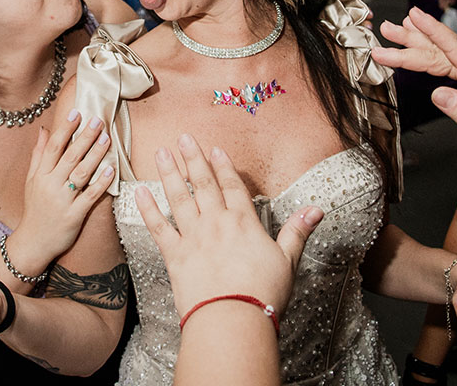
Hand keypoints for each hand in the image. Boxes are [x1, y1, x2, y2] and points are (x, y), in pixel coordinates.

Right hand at [11, 110, 113, 269]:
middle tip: (98, 120)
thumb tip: (43, 129)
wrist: (33, 243)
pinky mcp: (74, 215)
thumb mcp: (31, 181)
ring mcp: (62, 201)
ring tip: (106, 138)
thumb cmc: (34, 210)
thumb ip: (38, 155)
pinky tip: (111, 169)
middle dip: (84, 137)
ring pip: (81, 173)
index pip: (53, 147)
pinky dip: (101, 182)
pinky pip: (90, 196)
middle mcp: (50, 185)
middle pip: (69, 156)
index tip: (77, 112)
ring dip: (95, 155)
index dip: (65, 129)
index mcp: (40, 175)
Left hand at [136, 134, 322, 317]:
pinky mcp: (175, 255)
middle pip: (202, 184)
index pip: (233, 187)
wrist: (233, 318)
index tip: (215, 149)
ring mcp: (193, 237)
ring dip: (169, 173)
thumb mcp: (288, 260)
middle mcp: (216, 224)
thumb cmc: (263, 294)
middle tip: (183, 138)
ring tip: (161, 153)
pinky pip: (158, 227)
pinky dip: (147, 209)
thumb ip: (297, 232)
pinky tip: (139, 192)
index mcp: (243, 223)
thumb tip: (316, 210)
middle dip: (193, 158)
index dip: (224, 166)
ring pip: (178, 198)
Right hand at [370, 7, 456, 157]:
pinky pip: (440, 57)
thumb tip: (438, 95)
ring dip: (412, 39)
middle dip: (411, 39)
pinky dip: (422, 48)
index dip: (434, 30)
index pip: (456, 47)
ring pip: (437, 50)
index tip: (415, 15)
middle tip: (386, 30)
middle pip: (440, 48)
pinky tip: (411, 36)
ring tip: (390, 29)